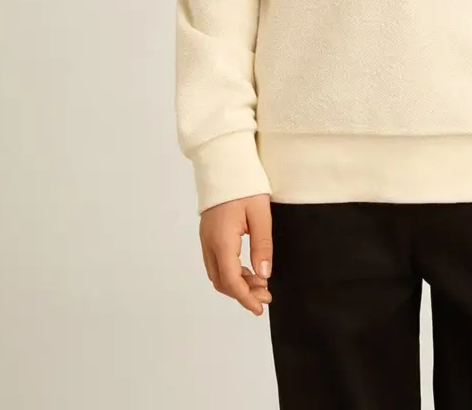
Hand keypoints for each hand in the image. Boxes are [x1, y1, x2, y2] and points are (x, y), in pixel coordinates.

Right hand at [199, 193, 273, 316]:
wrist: (224, 163)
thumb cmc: (244, 185)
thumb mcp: (260, 215)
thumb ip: (262, 246)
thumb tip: (263, 275)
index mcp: (222, 241)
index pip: (231, 281)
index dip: (245, 298)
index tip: (260, 308)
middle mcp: (209, 243)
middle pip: (222, 282)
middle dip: (243, 293)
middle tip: (265, 295)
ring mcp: (206, 238)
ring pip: (217, 274)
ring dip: (237, 283)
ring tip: (260, 283)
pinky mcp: (208, 234)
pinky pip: (216, 262)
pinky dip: (231, 272)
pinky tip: (248, 269)